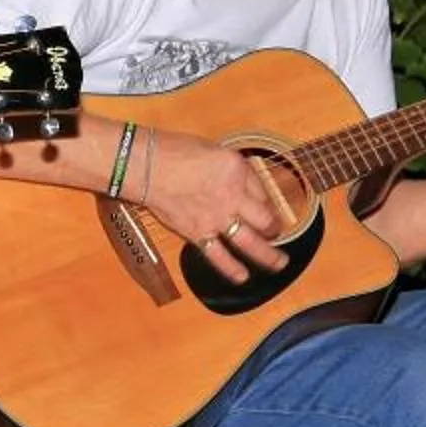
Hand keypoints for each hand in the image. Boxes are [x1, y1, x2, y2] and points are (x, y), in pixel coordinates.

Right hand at [136, 125, 292, 284]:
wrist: (146, 165)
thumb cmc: (174, 151)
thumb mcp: (213, 150)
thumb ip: (232, 170)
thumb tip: (245, 184)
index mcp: (238, 171)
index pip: (263, 190)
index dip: (266, 199)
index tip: (265, 205)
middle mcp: (232, 196)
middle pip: (265, 219)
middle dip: (274, 229)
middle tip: (277, 232)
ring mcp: (216, 218)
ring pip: (250, 243)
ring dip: (268, 256)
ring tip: (279, 263)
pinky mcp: (198, 233)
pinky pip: (219, 256)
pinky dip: (232, 269)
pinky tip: (243, 277)